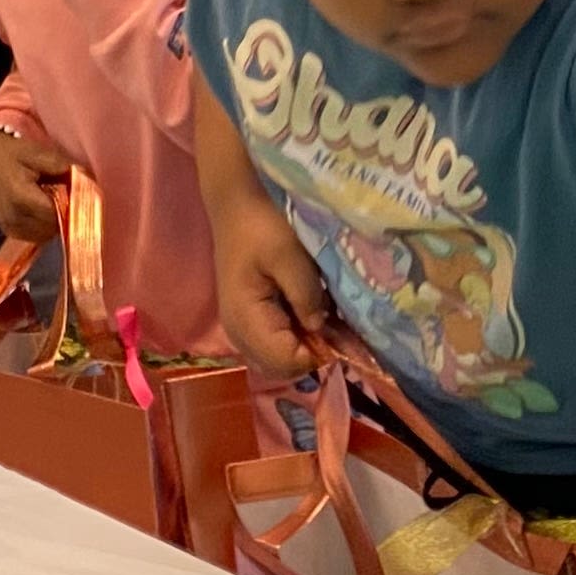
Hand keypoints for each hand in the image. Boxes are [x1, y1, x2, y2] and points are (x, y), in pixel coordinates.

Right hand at [0, 127, 72, 243]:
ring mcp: (10, 227)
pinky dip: (45, 227)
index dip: (70, 206)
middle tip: (64, 195)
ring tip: (52, 201)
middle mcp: (14, 217)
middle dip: (64, 214)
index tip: (76, 194)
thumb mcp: (37, 152)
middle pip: (53, 227)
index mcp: (20, 197)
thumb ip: (60, 166)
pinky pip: (37, 237)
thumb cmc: (14, 154)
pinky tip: (43, 210)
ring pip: (47, 235)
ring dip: (55, 222)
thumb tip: (83, 180)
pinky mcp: (10, 232)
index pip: (55, 214)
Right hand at [210, 191, 336, 376]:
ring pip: (279, 360)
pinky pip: (275, 345)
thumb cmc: (262, 225)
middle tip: (334, 323)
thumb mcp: (290, 255)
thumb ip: (306, 295)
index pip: (286, 361)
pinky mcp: (249, 322)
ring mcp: (241, 330)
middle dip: (312, 352)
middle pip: (282, 368)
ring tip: (323, 315)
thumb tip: (320, 328)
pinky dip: (296, 336)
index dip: (317, 352)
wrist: (236, 206)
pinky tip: (310, 311)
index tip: (338, 327)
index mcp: (246, 319)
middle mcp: (238, 334)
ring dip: (305, 345)